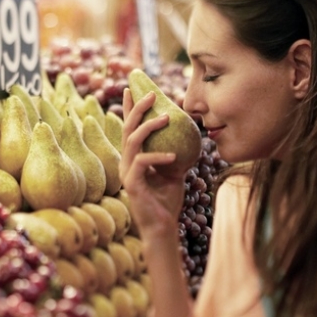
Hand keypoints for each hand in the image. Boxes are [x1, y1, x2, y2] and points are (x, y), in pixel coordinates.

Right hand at [119, 88, 185, 239]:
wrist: (162, 227)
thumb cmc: (167, 201)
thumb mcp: (175, 172)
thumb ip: (175, 156)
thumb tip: (189, 137)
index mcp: (133, 159)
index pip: (129, 129)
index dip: (129, 109)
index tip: (131, 89)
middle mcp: (126, 164)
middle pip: (127, 129)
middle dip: (138, 108)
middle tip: (152, 94)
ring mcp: (127, 174)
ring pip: (132, 141)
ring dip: (149, 126)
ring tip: (166, 117)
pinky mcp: (132, 184)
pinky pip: (142, 163)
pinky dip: (158, 157)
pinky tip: (174, 157)